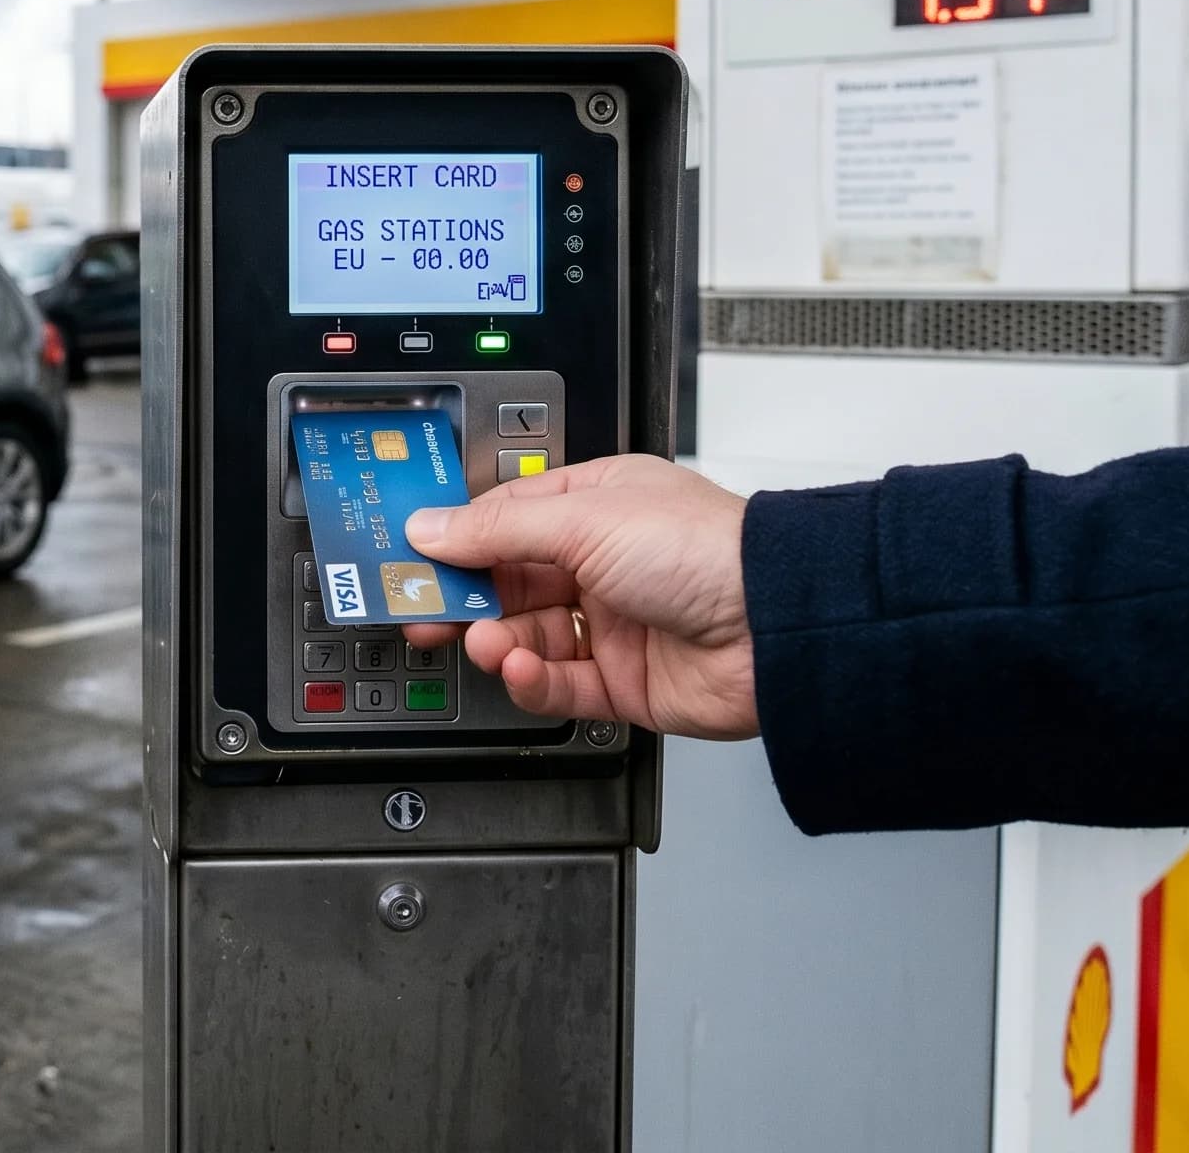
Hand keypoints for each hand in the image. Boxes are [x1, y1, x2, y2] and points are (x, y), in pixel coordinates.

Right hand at [402, 454, 757, 740]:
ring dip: (495, 640)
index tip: (409, 554)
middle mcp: (603, 561)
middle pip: (507, 581)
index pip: (505, 518)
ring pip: (526, 635)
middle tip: (419, 609)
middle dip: (462, 597)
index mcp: (597, 504)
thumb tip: (432, 527)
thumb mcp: (586, 519)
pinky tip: (518, 668)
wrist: (779, 628)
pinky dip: (530, 680)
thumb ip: (498, 529)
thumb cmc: (707, 551)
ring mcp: (613, 623)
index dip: (456, 537)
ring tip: (480, 640)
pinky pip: (557, 684)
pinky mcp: (622, 682)